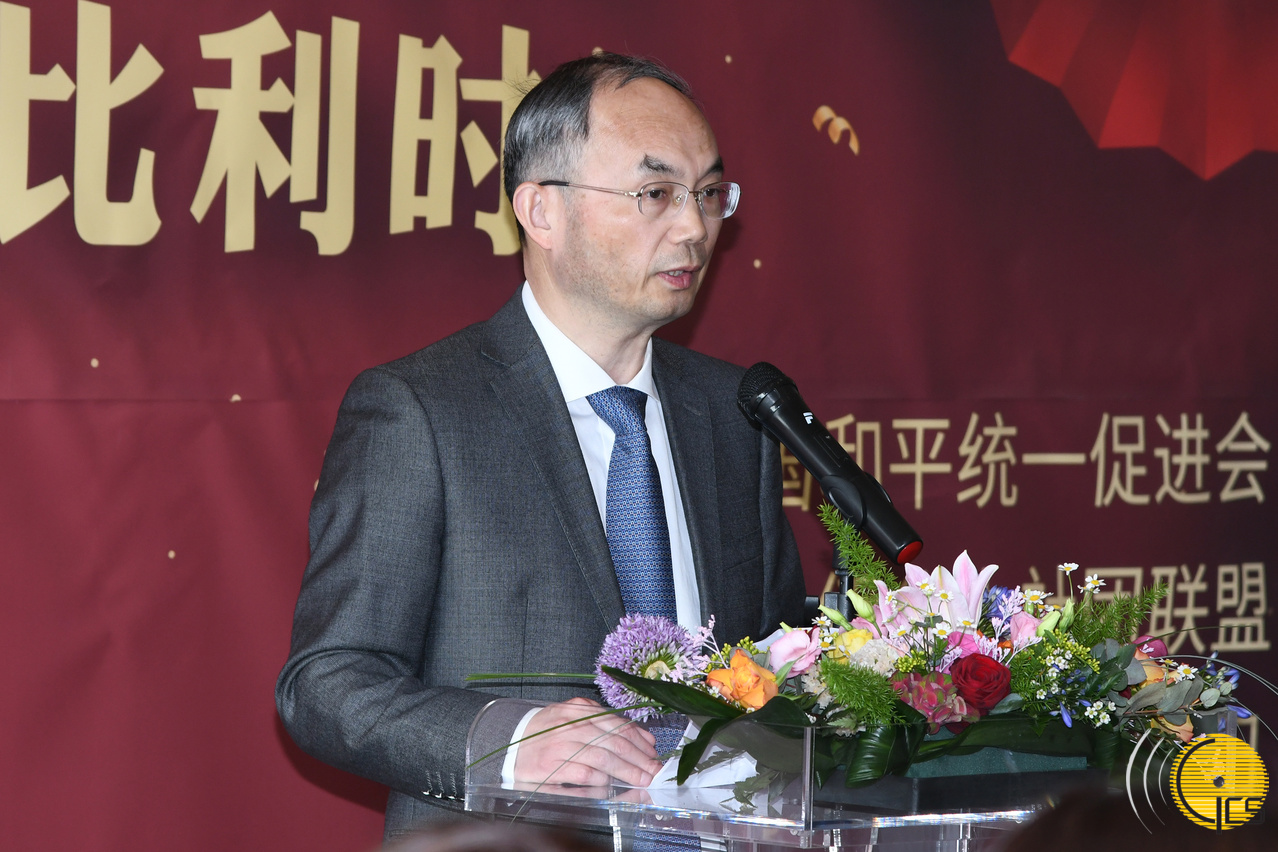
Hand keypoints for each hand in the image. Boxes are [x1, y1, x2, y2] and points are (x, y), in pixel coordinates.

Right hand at [513, 697, 662, 787]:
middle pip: (614, 742)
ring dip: (625, 771)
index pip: (617, 724)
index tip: (653, 754)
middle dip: (638, 759)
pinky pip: (583, 774)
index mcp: (580, 710)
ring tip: (640, 780)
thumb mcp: (574, 717)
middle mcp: (572, 724)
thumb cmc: (547, 731)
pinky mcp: (551, 766)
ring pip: (603, 757)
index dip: (639, 741)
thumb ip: (604, 723)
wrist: (510, 741)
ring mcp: (561, 744)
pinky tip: (610, 785)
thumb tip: (641, 737)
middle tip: (652, 772)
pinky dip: (599, 780)